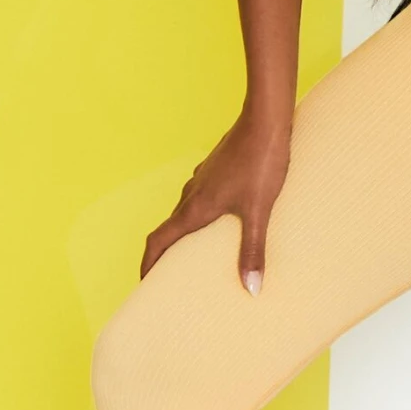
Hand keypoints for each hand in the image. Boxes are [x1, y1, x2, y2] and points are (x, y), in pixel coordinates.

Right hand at [140, 102, 293, 287]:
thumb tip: (252, 289)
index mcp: (194, 207)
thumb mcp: (259, 211)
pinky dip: (204, 214)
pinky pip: (202, 197)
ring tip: (201, 252)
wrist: (266, 120)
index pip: (158, 240)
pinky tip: (225, 219)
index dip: (148, 263)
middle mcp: (192, 192)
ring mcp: (203, 178)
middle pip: (170, 228)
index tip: (144, 283)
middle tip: (175, 277)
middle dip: (168, 254)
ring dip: (187, 232)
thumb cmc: (261, 163)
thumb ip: (254, 250)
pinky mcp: (217, 168)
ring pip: (186, 211)